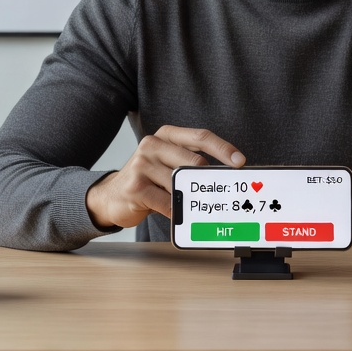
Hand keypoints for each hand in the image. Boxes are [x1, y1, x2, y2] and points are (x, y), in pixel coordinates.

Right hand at [85, 126, 245, 228]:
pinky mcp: (136, 187)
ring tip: (197, 206)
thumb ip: (189, 162)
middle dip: (210, 180)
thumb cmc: (147, 180)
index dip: (223, 148)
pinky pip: (168, 203)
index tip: (240, 162)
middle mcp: (152, 145)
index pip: (200, 136)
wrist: (111, 196)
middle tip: (222, 194)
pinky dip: (177, 212)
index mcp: (165, 135)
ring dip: (192, 198)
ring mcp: (141, 165)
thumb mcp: (166, 163)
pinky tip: (178, 215)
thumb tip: (223, 175)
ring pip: (182, 183)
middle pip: (194, 161)